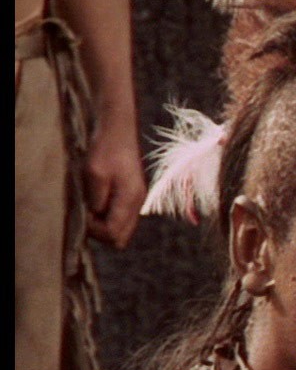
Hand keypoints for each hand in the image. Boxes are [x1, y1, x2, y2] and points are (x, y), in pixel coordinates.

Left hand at [84, 121, 146, 248]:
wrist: (118, 131)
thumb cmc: (105, 149)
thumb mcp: (94, 174)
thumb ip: (96, 199)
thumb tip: (95, 217)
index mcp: (129, 199)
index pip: (114, 233)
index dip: (95, 230)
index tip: (84, 214)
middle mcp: (137, 204)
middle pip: (121, 238)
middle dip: (101, 232)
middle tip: (88, 214)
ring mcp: (137, 201)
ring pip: (122, 230)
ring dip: (105, 225)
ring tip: (92, 206)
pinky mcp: (133, 196)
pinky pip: (122, 219)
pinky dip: (109, 217)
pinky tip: (99, 201)